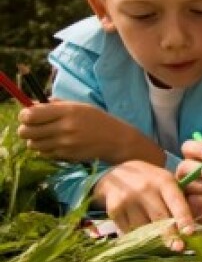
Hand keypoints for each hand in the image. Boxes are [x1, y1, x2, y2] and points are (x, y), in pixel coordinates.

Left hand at [18, 101, 153, 162]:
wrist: (117, 140)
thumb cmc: (99, 120)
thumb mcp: (80, 106)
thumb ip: (56, 105)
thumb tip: (32, 105)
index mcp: (68, 111)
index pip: (31, 115)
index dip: (25, 115)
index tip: (29, 115)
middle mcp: (64, 128)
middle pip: (27, 131)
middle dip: (26, 129)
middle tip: (34, 127)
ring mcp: (65, 144)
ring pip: (33, 144)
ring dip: (36, 140)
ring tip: (47, 136)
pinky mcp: (66, 156)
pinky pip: (44, 153)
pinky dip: (46, 149)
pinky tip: (57, 144)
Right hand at [93, 161, 193, 250]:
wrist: (117, 173)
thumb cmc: (150, 181)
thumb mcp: (166, 182)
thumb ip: (178, 200)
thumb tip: (190, 229)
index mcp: (164, 181)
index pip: (176, 202)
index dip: (183, 218)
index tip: (190, 233)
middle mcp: (145, 189)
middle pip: (160, 218)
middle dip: (170, 236)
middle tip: (179, 248)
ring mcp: (128, 200)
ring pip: (144, 228)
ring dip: (153, 239)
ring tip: (160, 243)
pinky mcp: (114, 210)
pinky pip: (129, 231)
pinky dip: (137, 237)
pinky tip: (141, 237)